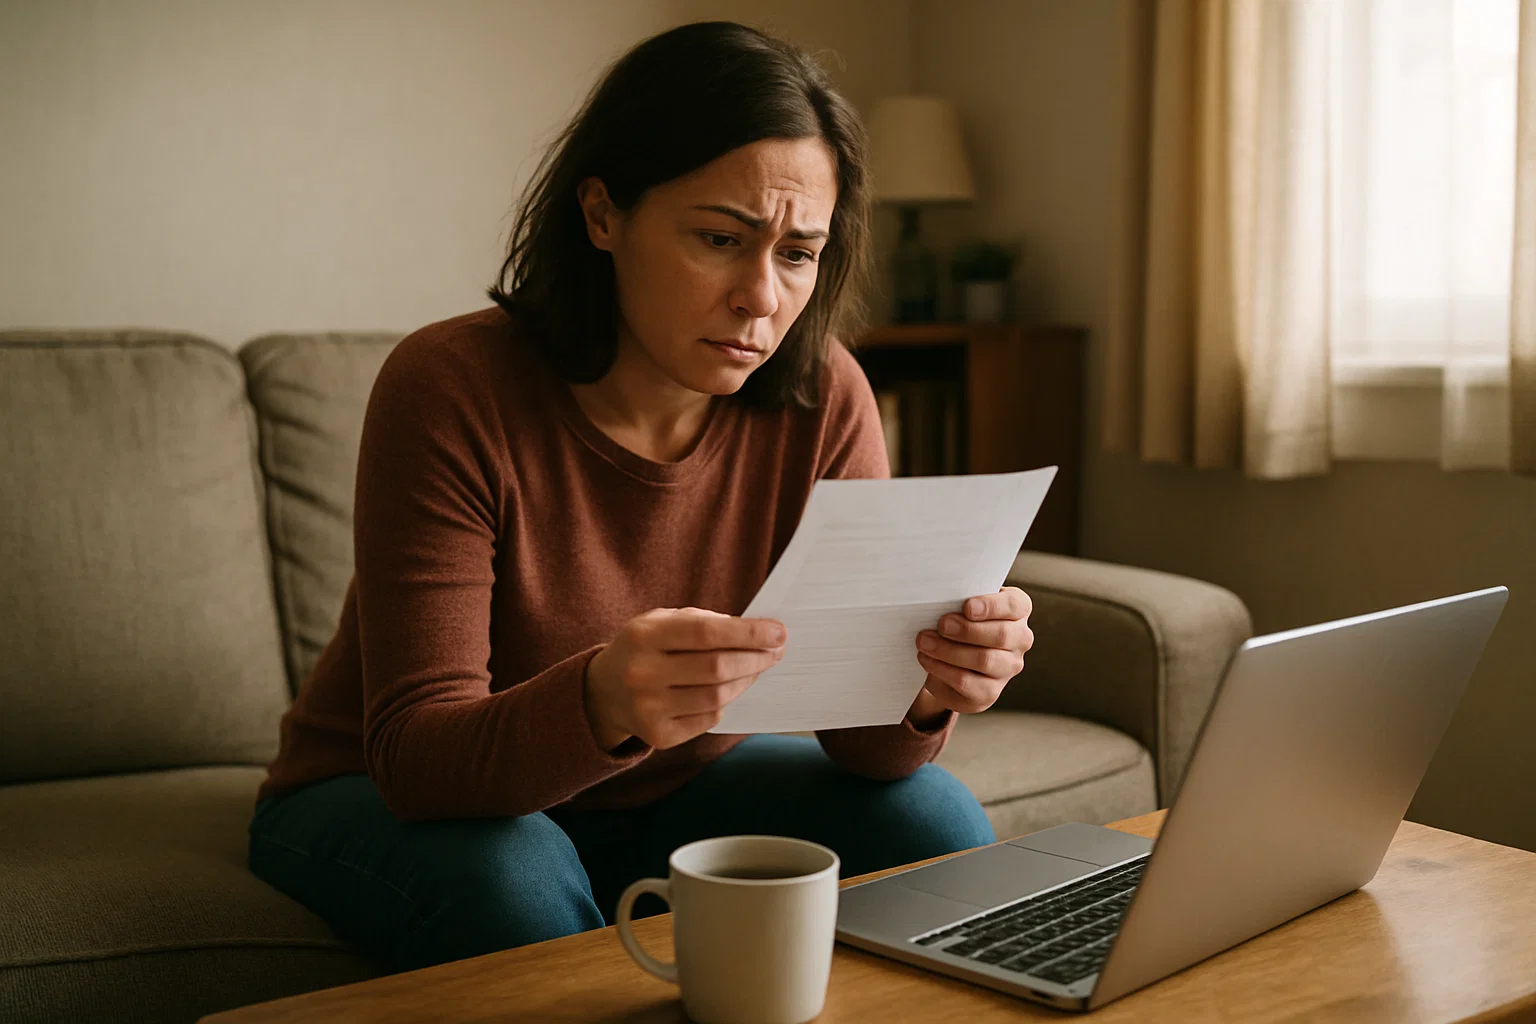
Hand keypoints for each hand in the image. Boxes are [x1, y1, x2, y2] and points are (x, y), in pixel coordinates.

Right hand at [584, 607, 786, 751]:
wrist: (603, 692)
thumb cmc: (645, 649)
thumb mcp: (660, 622)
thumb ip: (702, 621)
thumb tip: (756, 633)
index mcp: (644, 636)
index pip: (706, 632)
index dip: (747, 633)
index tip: (778, 632)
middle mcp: (642, 673)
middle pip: (716, 668)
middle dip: (755, 658)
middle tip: (776, 651)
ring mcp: (648, 708)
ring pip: (717, 697)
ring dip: (746, 681)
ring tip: (756, 669)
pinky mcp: (658, 735)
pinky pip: (709, 719)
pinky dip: (725, 703)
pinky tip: (728, 689)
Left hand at [909, 587, 1033, 723]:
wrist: (946, 657)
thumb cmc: (957, 620)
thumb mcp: (960, 604)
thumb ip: (958, 599)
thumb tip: (940, 599)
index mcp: (1017, 611)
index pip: (1015, 605)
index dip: (992, 606)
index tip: (967, 607)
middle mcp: (1020, 639)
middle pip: (1002, 635)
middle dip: (967, 630)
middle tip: (942, 625)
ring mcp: (1008, 668)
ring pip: (984, 660)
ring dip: (950, 650)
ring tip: (925, 642)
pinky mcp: (989, 692)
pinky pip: (967, 682)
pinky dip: (942, 669)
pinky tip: (926, 659)